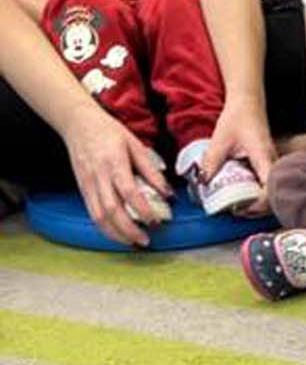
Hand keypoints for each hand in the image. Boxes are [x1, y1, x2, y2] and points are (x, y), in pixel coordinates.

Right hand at [63, 106, 169, 246]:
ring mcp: (88, 184)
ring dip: (117, 235)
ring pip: (99, 217)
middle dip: (130, 230)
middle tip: (146, 240)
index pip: (128, 192)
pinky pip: (93, 214)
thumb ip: (151, 170)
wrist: (77, 122)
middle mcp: (98, 175)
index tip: (155, 221)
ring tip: (133, 242)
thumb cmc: (107, 131)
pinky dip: (106, 229)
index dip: (142, 210)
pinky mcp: (83, 189)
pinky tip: (119, 235)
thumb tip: (168, 193)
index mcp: (113, 162)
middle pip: (112, 210)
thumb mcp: (134, 144)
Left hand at [203, 91, 275, 210]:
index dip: (259, 205)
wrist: (248, 104)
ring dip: (257, 204)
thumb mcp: (220, 139)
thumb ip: (211, 161)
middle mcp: (273, 166)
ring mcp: (272, 168)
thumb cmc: (238, 117)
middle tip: (237, 211)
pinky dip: (256, 195)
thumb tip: (203, 182)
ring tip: (239, 206)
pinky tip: (242, 194)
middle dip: (257, 210)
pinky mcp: (268, 168)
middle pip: (273, 198)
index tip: (242, 208)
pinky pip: (266, 187)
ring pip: (271, 194)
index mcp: (264, 159)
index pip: (269, 190)